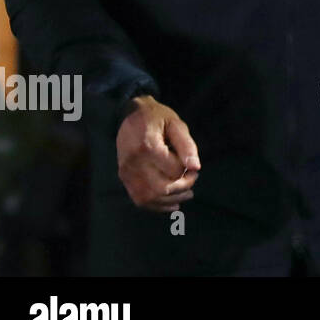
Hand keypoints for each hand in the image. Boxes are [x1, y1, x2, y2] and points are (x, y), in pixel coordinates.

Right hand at [116, 95, 200, 211]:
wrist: (131, 114)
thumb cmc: (158, 117)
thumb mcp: (176, 124)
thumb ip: (187, 145)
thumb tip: (196, 167)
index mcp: (148, 146)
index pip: (172, 170)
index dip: (188, 172)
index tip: (194, 168)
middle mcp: (134, 162)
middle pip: (160, 188)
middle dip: (181, 188)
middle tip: (192, 179)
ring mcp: (126, 171)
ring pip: (148, 198)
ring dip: (170, 200)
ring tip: (186, 194)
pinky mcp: (124, 177)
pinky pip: (139, 199)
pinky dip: (156, 205)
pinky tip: (172, 203)